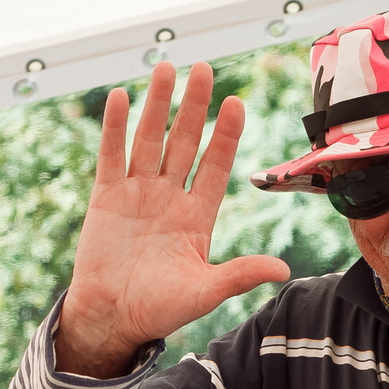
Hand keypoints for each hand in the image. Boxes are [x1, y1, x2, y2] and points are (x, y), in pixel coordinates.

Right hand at [57, 61, 289, 376]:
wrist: (112, 320)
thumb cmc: (160, 310)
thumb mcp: (205, 292)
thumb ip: (239, 275)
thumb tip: (283, 271)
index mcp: (197, 215)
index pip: (216, 165)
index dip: (225, 135)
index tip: (237, 103)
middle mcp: (169, 197)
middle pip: (185, 142)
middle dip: (194, 106)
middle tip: (204, 69)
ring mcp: (137, 193)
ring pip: (150, 140)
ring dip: (157, 105)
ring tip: (166, 68)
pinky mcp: (106, 197)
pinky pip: (112, 155)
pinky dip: (114, 127)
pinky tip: (119, 97)